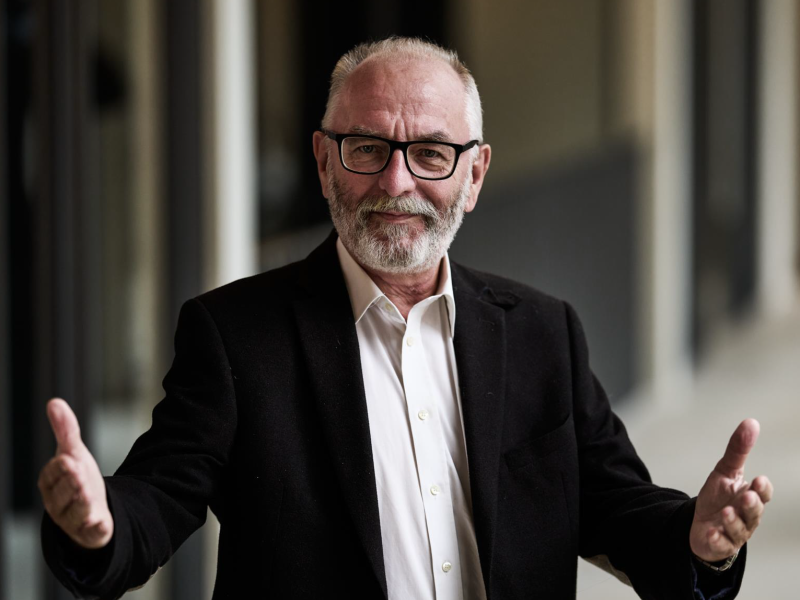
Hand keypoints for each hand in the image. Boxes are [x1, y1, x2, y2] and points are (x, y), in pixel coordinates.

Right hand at [38, 398, 113, 548]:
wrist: (92, 507)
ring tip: (88, 495)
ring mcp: (73, 520)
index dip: (60, 469)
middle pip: (62, 494)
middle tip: (78, 473)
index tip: (68, 459)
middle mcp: (57, 504)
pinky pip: (90, 533)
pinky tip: (100, 523)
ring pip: (75, 514)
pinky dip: (94, 529)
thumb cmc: (76, 478)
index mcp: (50, 483)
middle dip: (71, 484)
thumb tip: (54, 402)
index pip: (52, 475)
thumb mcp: (73, 452)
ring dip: (81, 504)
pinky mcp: (90, 532)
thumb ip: (65, 430)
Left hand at [690, 418, 772, 561]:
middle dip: (752, 506)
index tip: (758, 479)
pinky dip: (717, 538)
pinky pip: (721, 544)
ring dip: (734, 521)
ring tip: (726, 512)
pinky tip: (711, 531)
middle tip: (747, 497)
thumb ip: (738, 450)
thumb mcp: (725, 472)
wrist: (702, 524)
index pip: (762, 494)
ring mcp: (734, 532)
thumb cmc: (719, 497)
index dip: (762, 488)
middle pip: (754, 513)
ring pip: (740, 530)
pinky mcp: (720, 544)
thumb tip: (751, 422)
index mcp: (750, 497)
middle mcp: (747, 517)